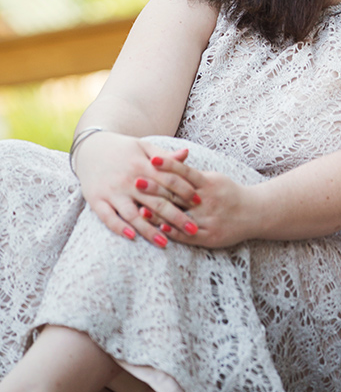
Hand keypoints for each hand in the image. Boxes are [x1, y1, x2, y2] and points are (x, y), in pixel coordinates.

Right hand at [74, 131, 199, 247]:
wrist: (90, 148)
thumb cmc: (122, 148)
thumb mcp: (143, 147)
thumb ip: (164, 156)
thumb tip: (187, 154)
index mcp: (142, 165)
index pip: (168, 181)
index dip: (184, 191)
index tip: (199, 203)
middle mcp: (128, 180)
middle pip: (155, 201)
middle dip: (175, 217)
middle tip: (193, 230)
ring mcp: (112, 191)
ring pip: (133, 214)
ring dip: (150, 230)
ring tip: (166, 243)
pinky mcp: (96, 200)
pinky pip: (108, 217)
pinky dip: (119, 228)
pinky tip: (133, 237)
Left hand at [137, 158, 251, 248]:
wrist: (254, 213)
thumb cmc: (229, 194)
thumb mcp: (214, 179)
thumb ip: (194, 174)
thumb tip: (173, 160)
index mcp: (208, 183)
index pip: (185, 172)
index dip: (168, 166)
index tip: (151, 159)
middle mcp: (207, 200)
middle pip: (178, 194)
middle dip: (156, 188)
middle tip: (136, 181)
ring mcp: (208, 218)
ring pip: (180, 215)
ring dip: (158, 213)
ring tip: (138, 208)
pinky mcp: (209, 236)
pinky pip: (188, 235)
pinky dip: (172, 231)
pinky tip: (158, 228)